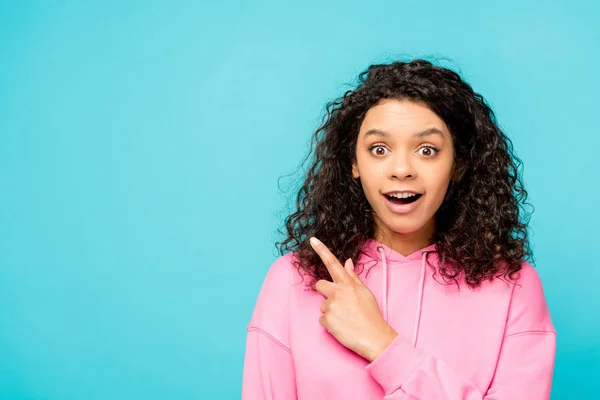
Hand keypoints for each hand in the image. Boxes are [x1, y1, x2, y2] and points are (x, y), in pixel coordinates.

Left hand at [309, 237, 398, 361]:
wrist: (375, 338)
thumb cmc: (372, 316)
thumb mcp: (366, 293)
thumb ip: (354, 277)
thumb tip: (347, 261)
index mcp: (348, 284)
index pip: (332, 263)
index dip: (321, 250)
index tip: (312, 240)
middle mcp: (337, 292)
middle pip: (319, 285)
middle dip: (325, 292)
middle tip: (339, 304)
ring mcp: (330, 306)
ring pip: (322, 305)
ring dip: (330, 311)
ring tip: (346, 319)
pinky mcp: (326, 320)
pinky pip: (322, 319)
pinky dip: (330, 324)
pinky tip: (342, 327)